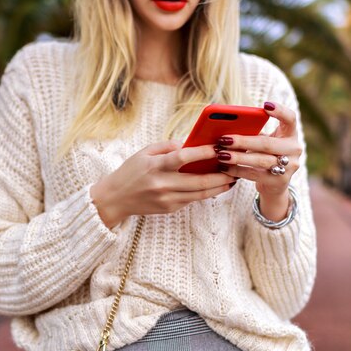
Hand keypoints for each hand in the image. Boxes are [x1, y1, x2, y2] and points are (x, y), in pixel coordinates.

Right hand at [90, 140, 235, 228]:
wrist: (115, 198)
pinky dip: (207, 192)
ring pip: (200, 193)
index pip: (183, 157)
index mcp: (155, 166)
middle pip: (198, 180)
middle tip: (235, 167)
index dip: (203, 152)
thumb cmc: (131, 171)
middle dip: (221, 174)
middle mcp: (162, 184)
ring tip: (232, 179)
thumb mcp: (145, 152)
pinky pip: (193, 199)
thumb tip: (190, 142)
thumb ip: (167, 146)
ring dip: (219, 186)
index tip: (219, 147)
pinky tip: (217, 186)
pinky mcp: (170, 208)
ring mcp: (167, 199)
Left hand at [214, 101, 301, 220]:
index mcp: (290, 133)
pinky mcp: (280, 181)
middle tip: (223, 139)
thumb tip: (227, 127)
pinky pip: (255, 174)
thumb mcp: (263, 140)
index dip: (280, 111)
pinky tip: (224, 168)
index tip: (265, 105)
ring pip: (261, 161)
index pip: (290, 118)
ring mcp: (290, 166)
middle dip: (243, 141)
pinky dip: (237, 170)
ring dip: (238, 157)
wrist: (275, 183)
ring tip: (221, 155)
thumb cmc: (265, 154)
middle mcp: (294, 149)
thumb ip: (253, 132)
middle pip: (268, 143)